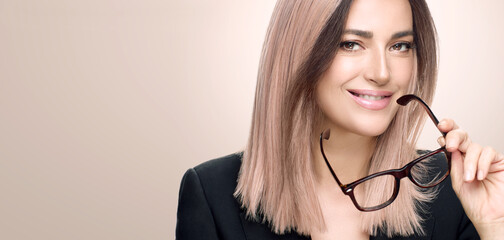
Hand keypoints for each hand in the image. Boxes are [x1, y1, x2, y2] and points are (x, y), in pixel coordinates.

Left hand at [438, 119, 503, 238]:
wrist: (489, 216)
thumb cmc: (474, 202)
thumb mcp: (458, 183)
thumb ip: (455, 165)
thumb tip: (450, 148)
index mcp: (459, 159)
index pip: (453, 140)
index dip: (447, 131)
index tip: (441, 127)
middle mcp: (472, 156)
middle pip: (463, 136)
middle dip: (455, 136)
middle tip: (450, 145)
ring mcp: (485, 158)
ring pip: (475, 147)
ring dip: (470, 163)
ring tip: (469, 178)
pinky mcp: (499, 161)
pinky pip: (489, 153)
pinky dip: (482, 164)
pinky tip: (480, 176)